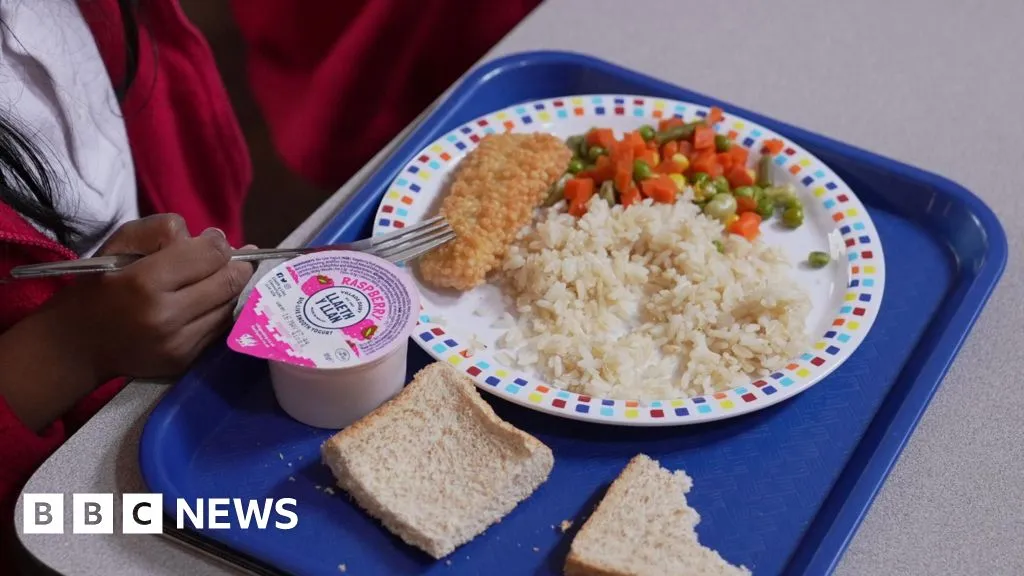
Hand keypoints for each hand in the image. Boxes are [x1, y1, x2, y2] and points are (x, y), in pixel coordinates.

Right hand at [45, 214, 254, 380]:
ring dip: (230, 290)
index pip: (210, 255)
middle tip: (234, 258)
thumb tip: (216, 239)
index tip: (214, 240)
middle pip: (228, 282)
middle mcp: (167, 317)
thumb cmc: (98, 285)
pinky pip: (219, 329)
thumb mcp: (121, 243)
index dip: (219, 243)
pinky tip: (209, 301)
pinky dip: (219, 312)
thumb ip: (165, 231)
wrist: (76, 345)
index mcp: (146, 283)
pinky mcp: (184, 361)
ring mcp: (178, 344)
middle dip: (236, 266)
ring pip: (229, 307)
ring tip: (219, 278)